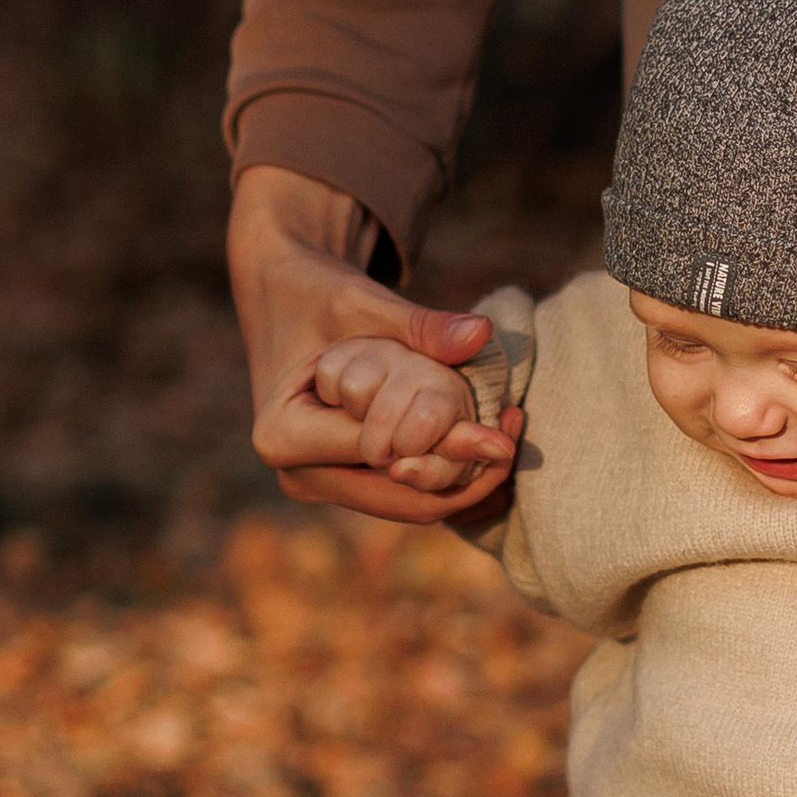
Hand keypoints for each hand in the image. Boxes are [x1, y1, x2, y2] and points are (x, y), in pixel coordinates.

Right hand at [229, 164, 518, 525]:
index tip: (509, 423)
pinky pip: (402, 490)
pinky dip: (440, 466)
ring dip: (455, 472)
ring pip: (407, 501)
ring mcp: (316, 483)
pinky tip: (480, 435)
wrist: (282, 296)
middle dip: (463, 470)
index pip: (385, 456)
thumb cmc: (316, 294)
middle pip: (401, 497)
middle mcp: (295, 473)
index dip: (452, 442)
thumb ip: (420, 326)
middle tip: (513, 432)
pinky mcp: (338, 480)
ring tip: (504, 432)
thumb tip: (480, 335)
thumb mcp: (366, 304)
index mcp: (284, 436)